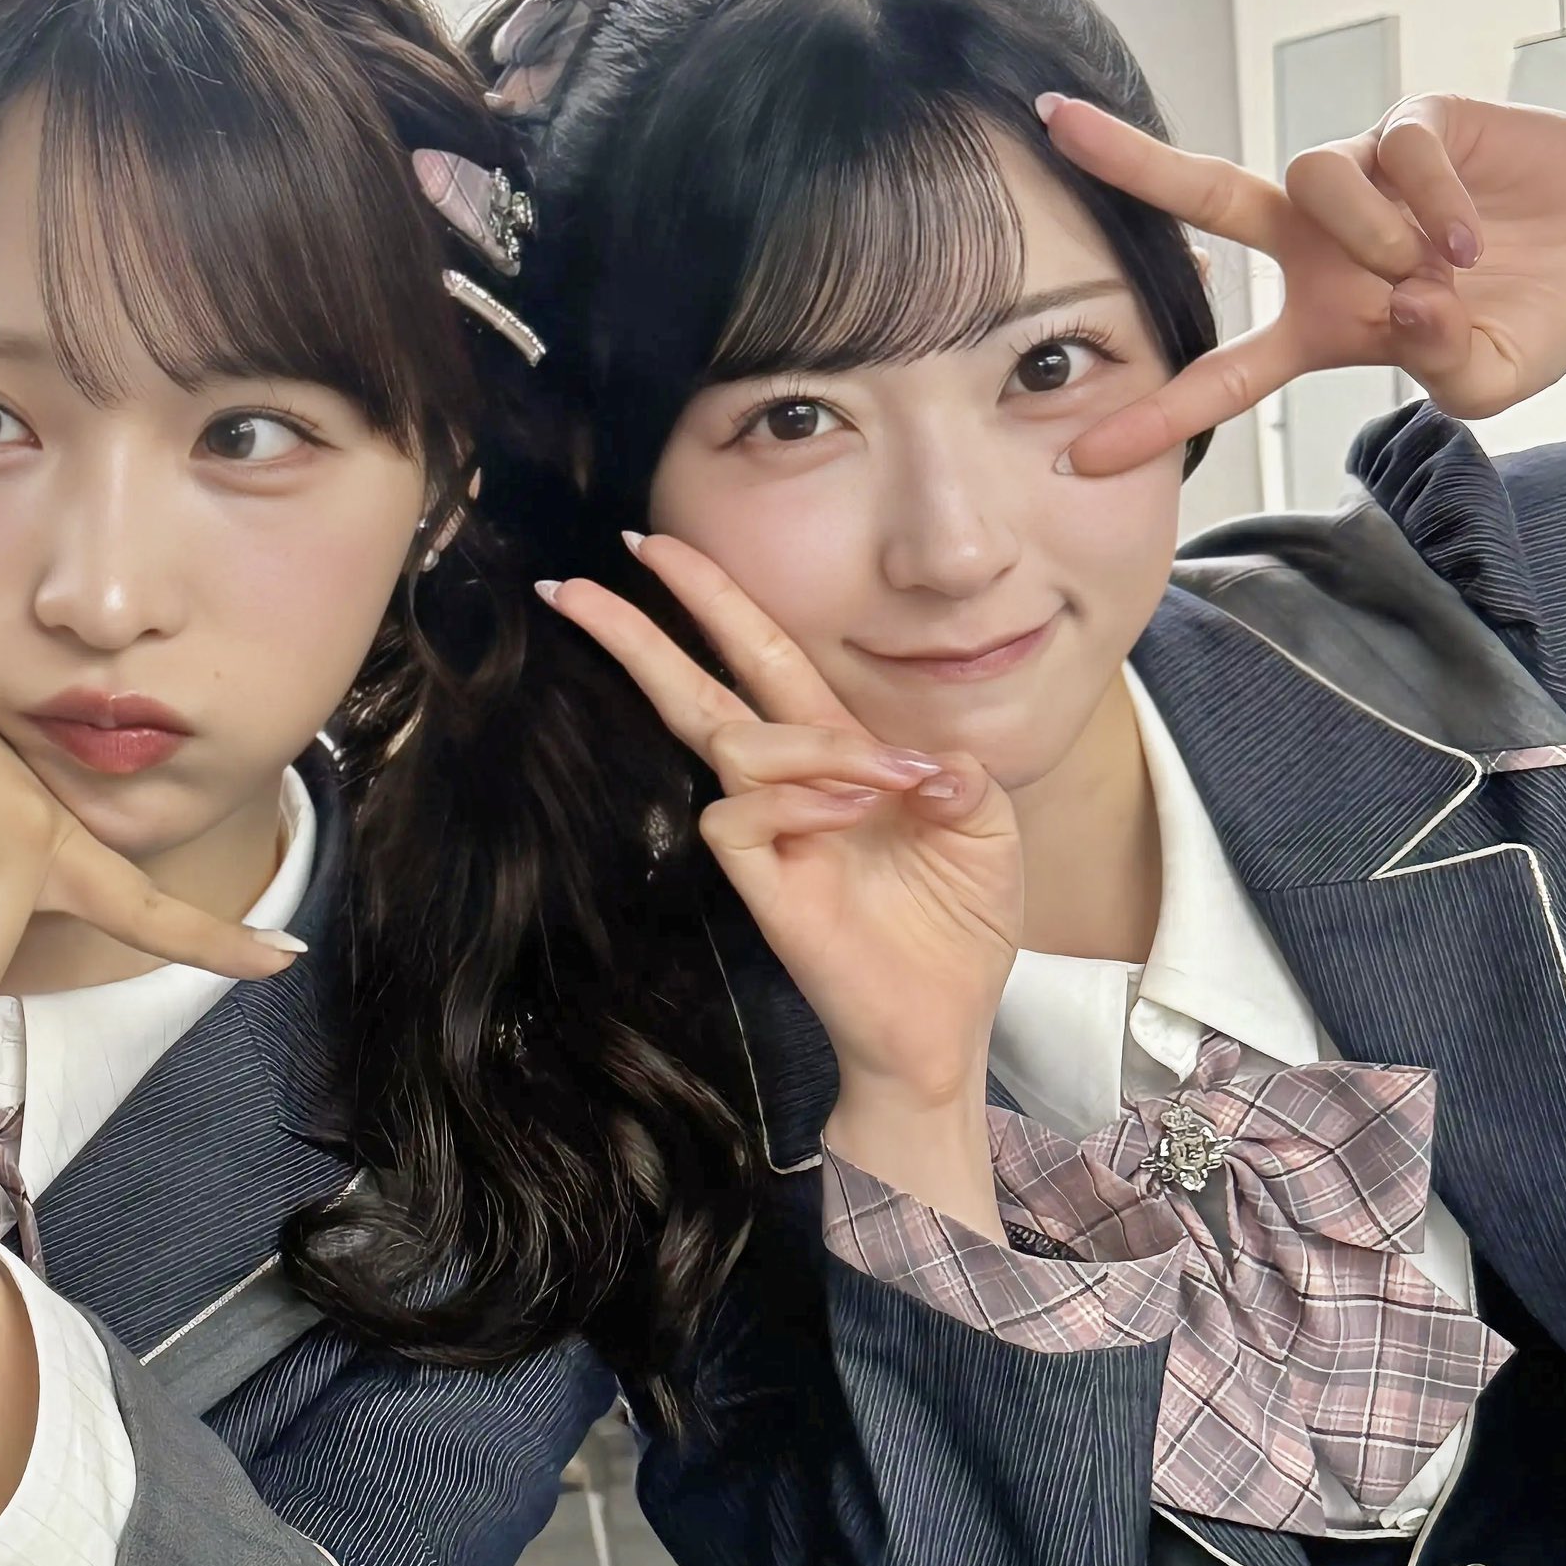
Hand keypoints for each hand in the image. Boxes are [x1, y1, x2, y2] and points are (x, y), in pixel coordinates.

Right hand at [542, 536, 1018, 1220]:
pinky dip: (798, 797)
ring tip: (882, 784)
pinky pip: (741, 813)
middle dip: (642, 628)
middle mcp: (788, 783)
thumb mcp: (986, 825)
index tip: (652, 544)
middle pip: (696, 686)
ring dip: (809, 743)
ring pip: (732, 740)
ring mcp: (769, 832)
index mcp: (835, 750)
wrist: (946, 1020)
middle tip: (579, 580)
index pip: (755, 656)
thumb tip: (922, 761)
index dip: (708, 598)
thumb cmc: (957, 920)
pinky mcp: (761, 882)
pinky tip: (855, 812)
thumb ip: (959, 775)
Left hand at [1046, 92, 1565, 475]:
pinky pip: (1394, 153)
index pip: (1221, 376)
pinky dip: (1433, 201)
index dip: (1156, 418)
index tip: (1078, 456)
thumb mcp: (1484, 378)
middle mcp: (1320, 244)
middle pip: (1207, 197)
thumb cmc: (1535, 318)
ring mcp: (1363, 179)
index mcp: (1319, 323)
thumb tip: (1402, 307)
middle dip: (1131, 161)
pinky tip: (1474, 236)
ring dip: (1369, 231)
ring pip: (1308, 179)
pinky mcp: (1414, 126)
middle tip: (1056, 124)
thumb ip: (1436, 364)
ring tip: (1440, 266)